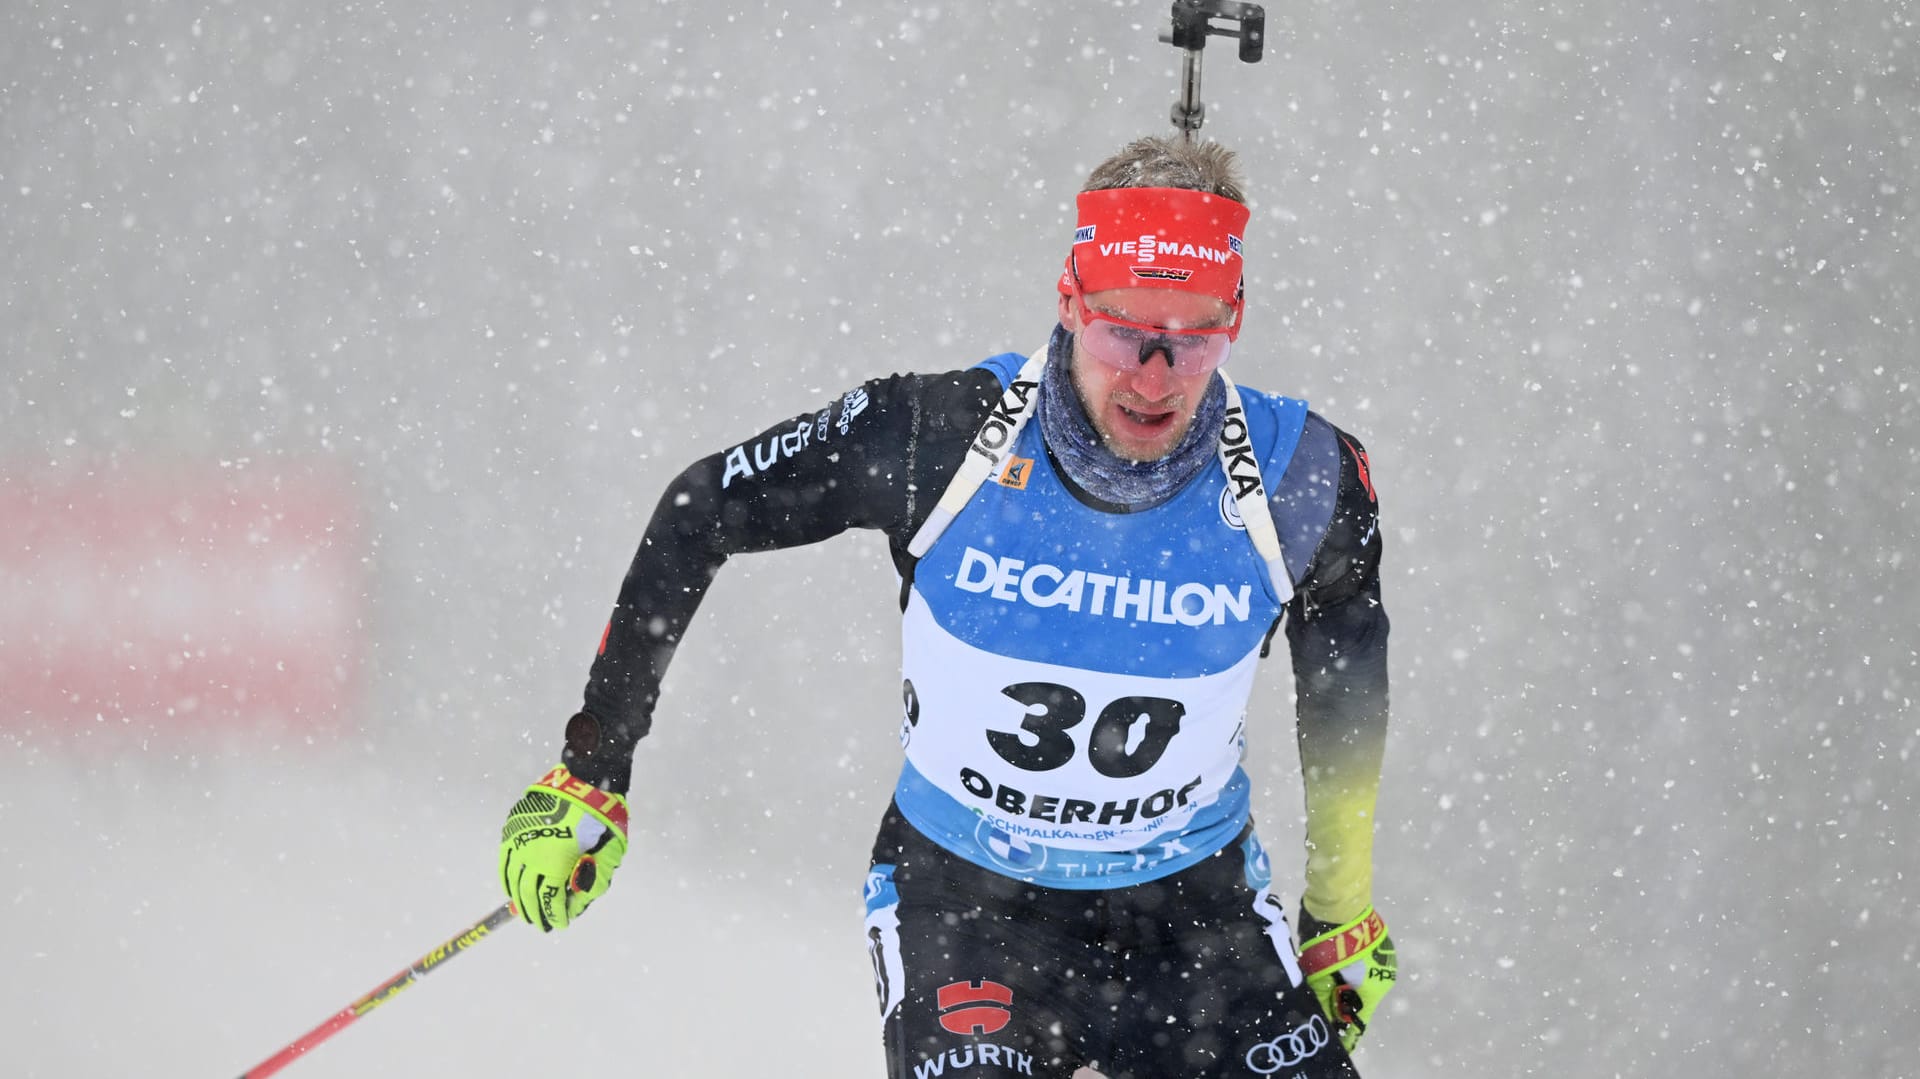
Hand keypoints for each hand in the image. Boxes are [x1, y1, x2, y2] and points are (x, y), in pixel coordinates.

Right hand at [498, 765, 628, 931]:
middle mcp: (533, 856)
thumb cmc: (604, 820)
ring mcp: (520, 842)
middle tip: (541, 925)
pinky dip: (506, 880)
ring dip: (519, 901)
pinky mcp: (513, 829)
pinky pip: (504, 862)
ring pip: (513, 881)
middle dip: (536, 914)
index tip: (559, 925)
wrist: (588, 781)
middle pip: (528, 896)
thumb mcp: (608, 856)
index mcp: (556, 865)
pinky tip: (511, 890)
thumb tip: (574, 907)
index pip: (550, 902)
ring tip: (526, 913)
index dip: (555, 917)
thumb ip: (591, 885)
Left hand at [1297, 905, 1396, 1051]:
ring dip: (1347, 982)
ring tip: (1326, 980)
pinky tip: (1335, 960)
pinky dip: (1351, 966)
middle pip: (1360, 1000)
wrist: (1338, 901)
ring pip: (1362, 979)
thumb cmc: (1327, 942)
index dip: (1346, 1034)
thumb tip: (1324, 1018)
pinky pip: (1364, 962)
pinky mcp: (1380, 941)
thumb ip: (1323, 999)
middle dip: (1343, 1004)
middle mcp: (1384, 977)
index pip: (1359, 1022)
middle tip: (1323, 1004)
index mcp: (1372, 990)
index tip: (1337, 1042)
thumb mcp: (1319, 975)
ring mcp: (1385, 957)